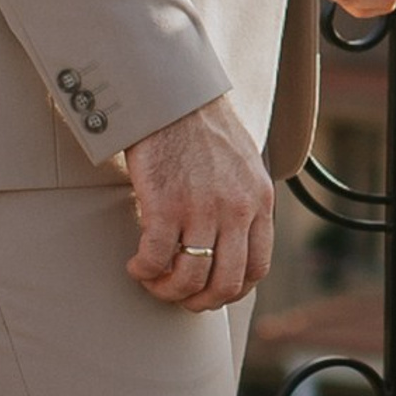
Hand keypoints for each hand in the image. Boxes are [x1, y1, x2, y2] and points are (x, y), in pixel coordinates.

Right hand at [120, 91, 274, 308]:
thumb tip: (230, 237)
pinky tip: (136, 265)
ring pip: (190, 278)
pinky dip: (144, 270)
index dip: (231, 290)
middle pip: (225, 283)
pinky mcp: (166, 204)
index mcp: (259, 201)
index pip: (257, 268)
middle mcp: (237, 209)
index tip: (209, 291)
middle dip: (199, 301)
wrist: (172, 93)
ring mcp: (202, 208)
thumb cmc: (201, 126)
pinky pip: (156, 258)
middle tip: (178, 296)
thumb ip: (242, 200)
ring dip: (167, 289)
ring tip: (152, 279)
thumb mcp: (242, 164)